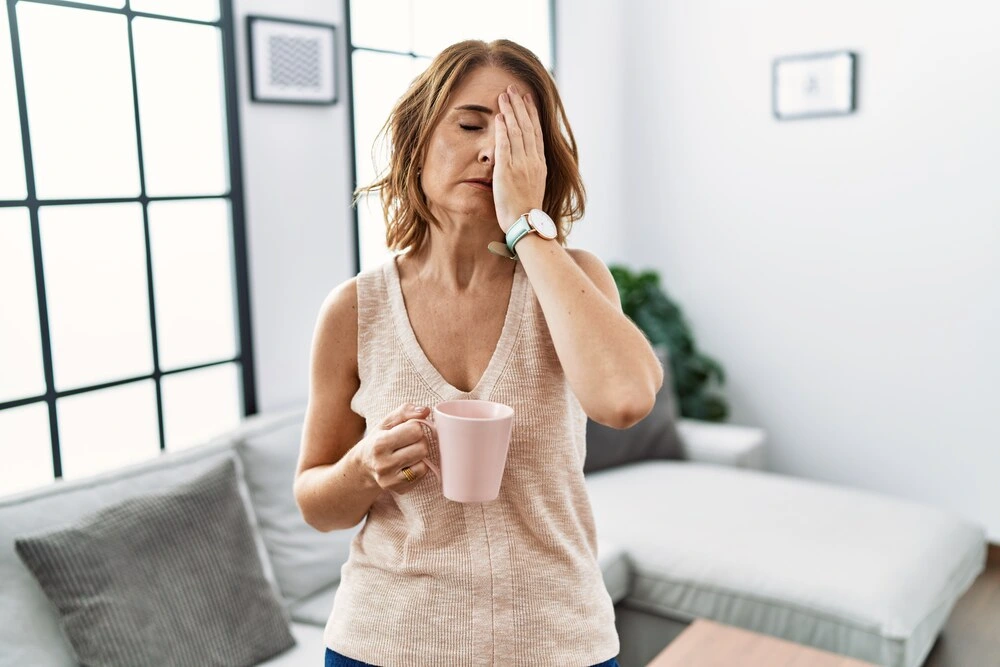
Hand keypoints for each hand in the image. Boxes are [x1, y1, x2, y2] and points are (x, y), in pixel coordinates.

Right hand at [358, 403, 433, 494]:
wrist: (363, 467)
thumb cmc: (378, 440)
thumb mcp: (387, 422)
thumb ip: (406, 411)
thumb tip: (425, 411)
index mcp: (379, 444)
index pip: (415, 430)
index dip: (415, 427)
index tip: (407, 429)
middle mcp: (384, 464)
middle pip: (422, 447)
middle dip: (420, 441)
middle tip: (409, 442)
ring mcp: (391, 480)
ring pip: (424, 463)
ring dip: (420, 455)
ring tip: (409, 452)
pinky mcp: (399, 489)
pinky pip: (422, 475)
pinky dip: (419, 467)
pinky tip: (408, 464)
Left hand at [493, 84, 545, 232]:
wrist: (527, 224)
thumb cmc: (527, 211)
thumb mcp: (534, 186)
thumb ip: (529, 171)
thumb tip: (526, 162)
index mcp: (540, 164)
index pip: (536, 132)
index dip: (531, 114)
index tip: (528, 99)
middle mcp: (532, 161)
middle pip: (527, 127)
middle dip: (520, 106)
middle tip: (514, 89)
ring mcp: (521, 165)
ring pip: (517, 132)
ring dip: (510, 111)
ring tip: (505, 95)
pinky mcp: (507, 171)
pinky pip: (505, 145)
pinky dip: (502, 129)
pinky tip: (499, 116)